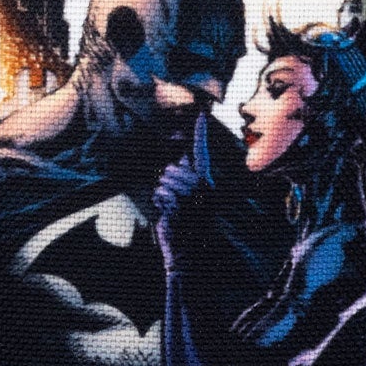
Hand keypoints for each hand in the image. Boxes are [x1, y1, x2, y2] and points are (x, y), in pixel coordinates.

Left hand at [153, 112, 214, 235]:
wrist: (188, 253)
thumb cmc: (187, 224)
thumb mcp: (190, 199)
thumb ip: (186, 178)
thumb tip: (179, 159)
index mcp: (207, 183)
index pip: (202, 152)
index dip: (200, 132)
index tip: (202, 113)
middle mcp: (203, 188)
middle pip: (173, 168)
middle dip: (166, 182)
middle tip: (174, 201)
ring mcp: (193, 197)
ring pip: (164, 180)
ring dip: (161, 194)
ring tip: (172, 209)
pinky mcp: (180, 206)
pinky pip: (160, 193)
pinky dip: (158, 203)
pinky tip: (167, 214)